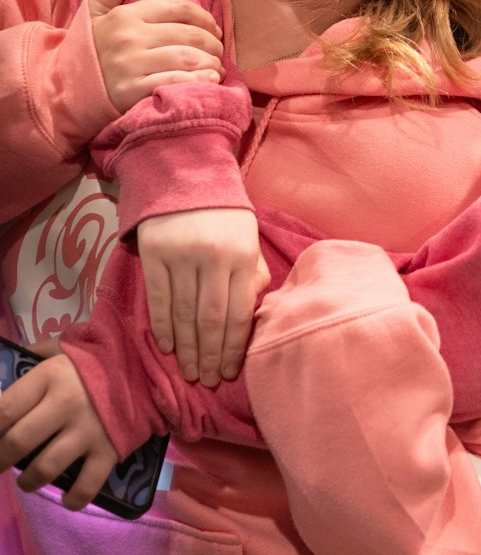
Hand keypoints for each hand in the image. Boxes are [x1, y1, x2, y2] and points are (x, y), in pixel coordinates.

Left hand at [0, 352, 117, 510]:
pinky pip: (85, 487)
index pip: (3, 410)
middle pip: (16, 444)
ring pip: (43, 469)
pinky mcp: (109, 451)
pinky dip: (72, 499)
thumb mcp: (67, 346)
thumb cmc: (102, 358)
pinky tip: (66, 497)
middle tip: (0, 463)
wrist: (152, 366)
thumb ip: (36, 354)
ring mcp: (88, 431)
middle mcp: (64, 405)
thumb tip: (8, 363)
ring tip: (28, 480)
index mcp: (50, 377)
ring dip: (28, 481)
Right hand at [89, 0, 224, 112]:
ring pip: (188, 58)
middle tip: (218, 50)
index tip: (214, 28)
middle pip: (190, 34)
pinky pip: (176, 82)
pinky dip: (199, 80)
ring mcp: (132, 66)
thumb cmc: (89, 48)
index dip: (205, 17)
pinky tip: (210, 79)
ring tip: (217, 66)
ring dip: (211, 62)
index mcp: (126, 16)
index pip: (179, 8)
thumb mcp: (95, 9)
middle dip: (213, 42)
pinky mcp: (133, 92)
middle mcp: (131, 38)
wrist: (62, 88)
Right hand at [138, 208, 269, 386]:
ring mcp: (181, 257)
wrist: (186, 173)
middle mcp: (213, 258)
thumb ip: (253, 272)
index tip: (231, 372)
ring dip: (187, 349)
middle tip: (209, 381)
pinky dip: (163, 327)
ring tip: (190, 372)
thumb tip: (253, 310)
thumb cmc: (224, 211)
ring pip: (183, 315)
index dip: (234, 347)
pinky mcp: (154, 254)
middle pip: (210, 320)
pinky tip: (168, 347)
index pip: (238, 313)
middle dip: (210, 355)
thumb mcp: (249, 236)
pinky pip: (159, 300)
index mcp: (242, 256)